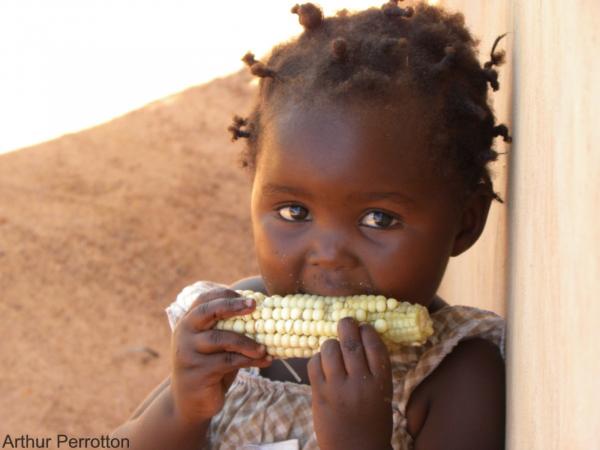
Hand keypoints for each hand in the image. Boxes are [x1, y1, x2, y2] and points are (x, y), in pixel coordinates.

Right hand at [170, 287, 272, 423]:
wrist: (191, 402)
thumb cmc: (211, 366)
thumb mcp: (217, 344)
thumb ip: (229, 328)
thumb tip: (265, 312)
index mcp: (188, 322)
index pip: (204, 299)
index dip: (226, 295)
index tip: (250, 298)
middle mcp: (184, 334)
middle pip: (206, 312)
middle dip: (231, 306)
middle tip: (254, 305)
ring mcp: (188, 353)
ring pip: (221, 339)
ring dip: (247, 342)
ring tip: (265, 347)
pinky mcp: (198, 373)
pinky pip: (228, 362)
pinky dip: (250, 360)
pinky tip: (265, 360)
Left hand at [308, 318, 392, 449]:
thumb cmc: (372, 422)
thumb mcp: (382, 395)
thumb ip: (374, 370)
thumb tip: (363, 339)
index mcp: (381, 383)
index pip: (375, 346)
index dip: (368, 331)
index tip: (364, 326)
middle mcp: (360, 384)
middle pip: (351, 343)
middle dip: (347, 326)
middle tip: (346, 321)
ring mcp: (338, 389)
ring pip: (330, 349)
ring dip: (331, 343)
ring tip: (333, 347)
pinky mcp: (319, 395)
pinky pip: (314, 364)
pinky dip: (318, 358)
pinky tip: (322, 363)